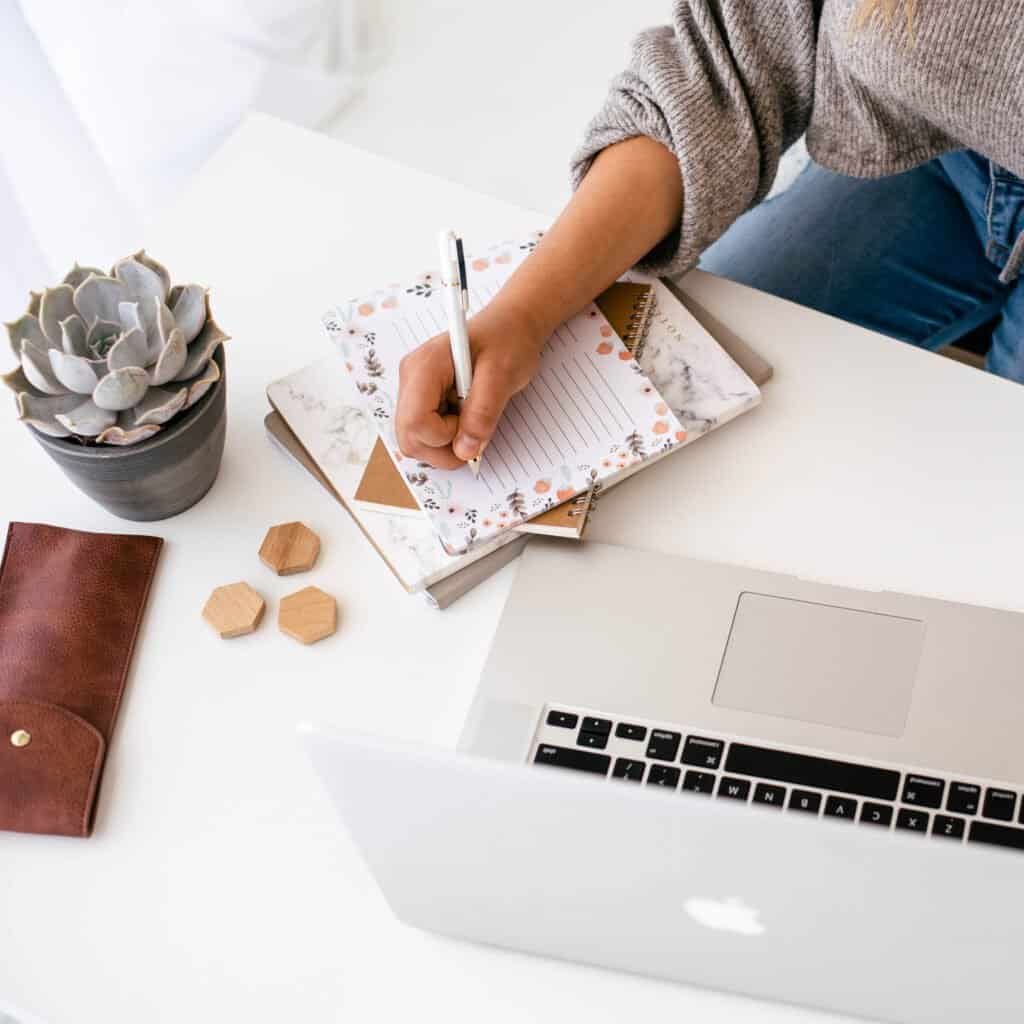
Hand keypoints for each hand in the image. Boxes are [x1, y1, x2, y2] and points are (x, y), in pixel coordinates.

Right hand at [396, 302, 542, 468]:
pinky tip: (465, 416)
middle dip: (443, 448)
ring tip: (471, 419)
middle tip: (474, 431)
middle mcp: (411, 378)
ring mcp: (414, 390)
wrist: (510, 326)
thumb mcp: (503, 375)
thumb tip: (466, 450)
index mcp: (424, 366)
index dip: (445, 436)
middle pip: (409, 438)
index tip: (472, 424)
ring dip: (446, 444)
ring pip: (415, 440)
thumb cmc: (507, 340)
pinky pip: (425, 433)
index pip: (415, 423)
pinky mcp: (423, 399)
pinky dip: (447, 436)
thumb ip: (483, 413)